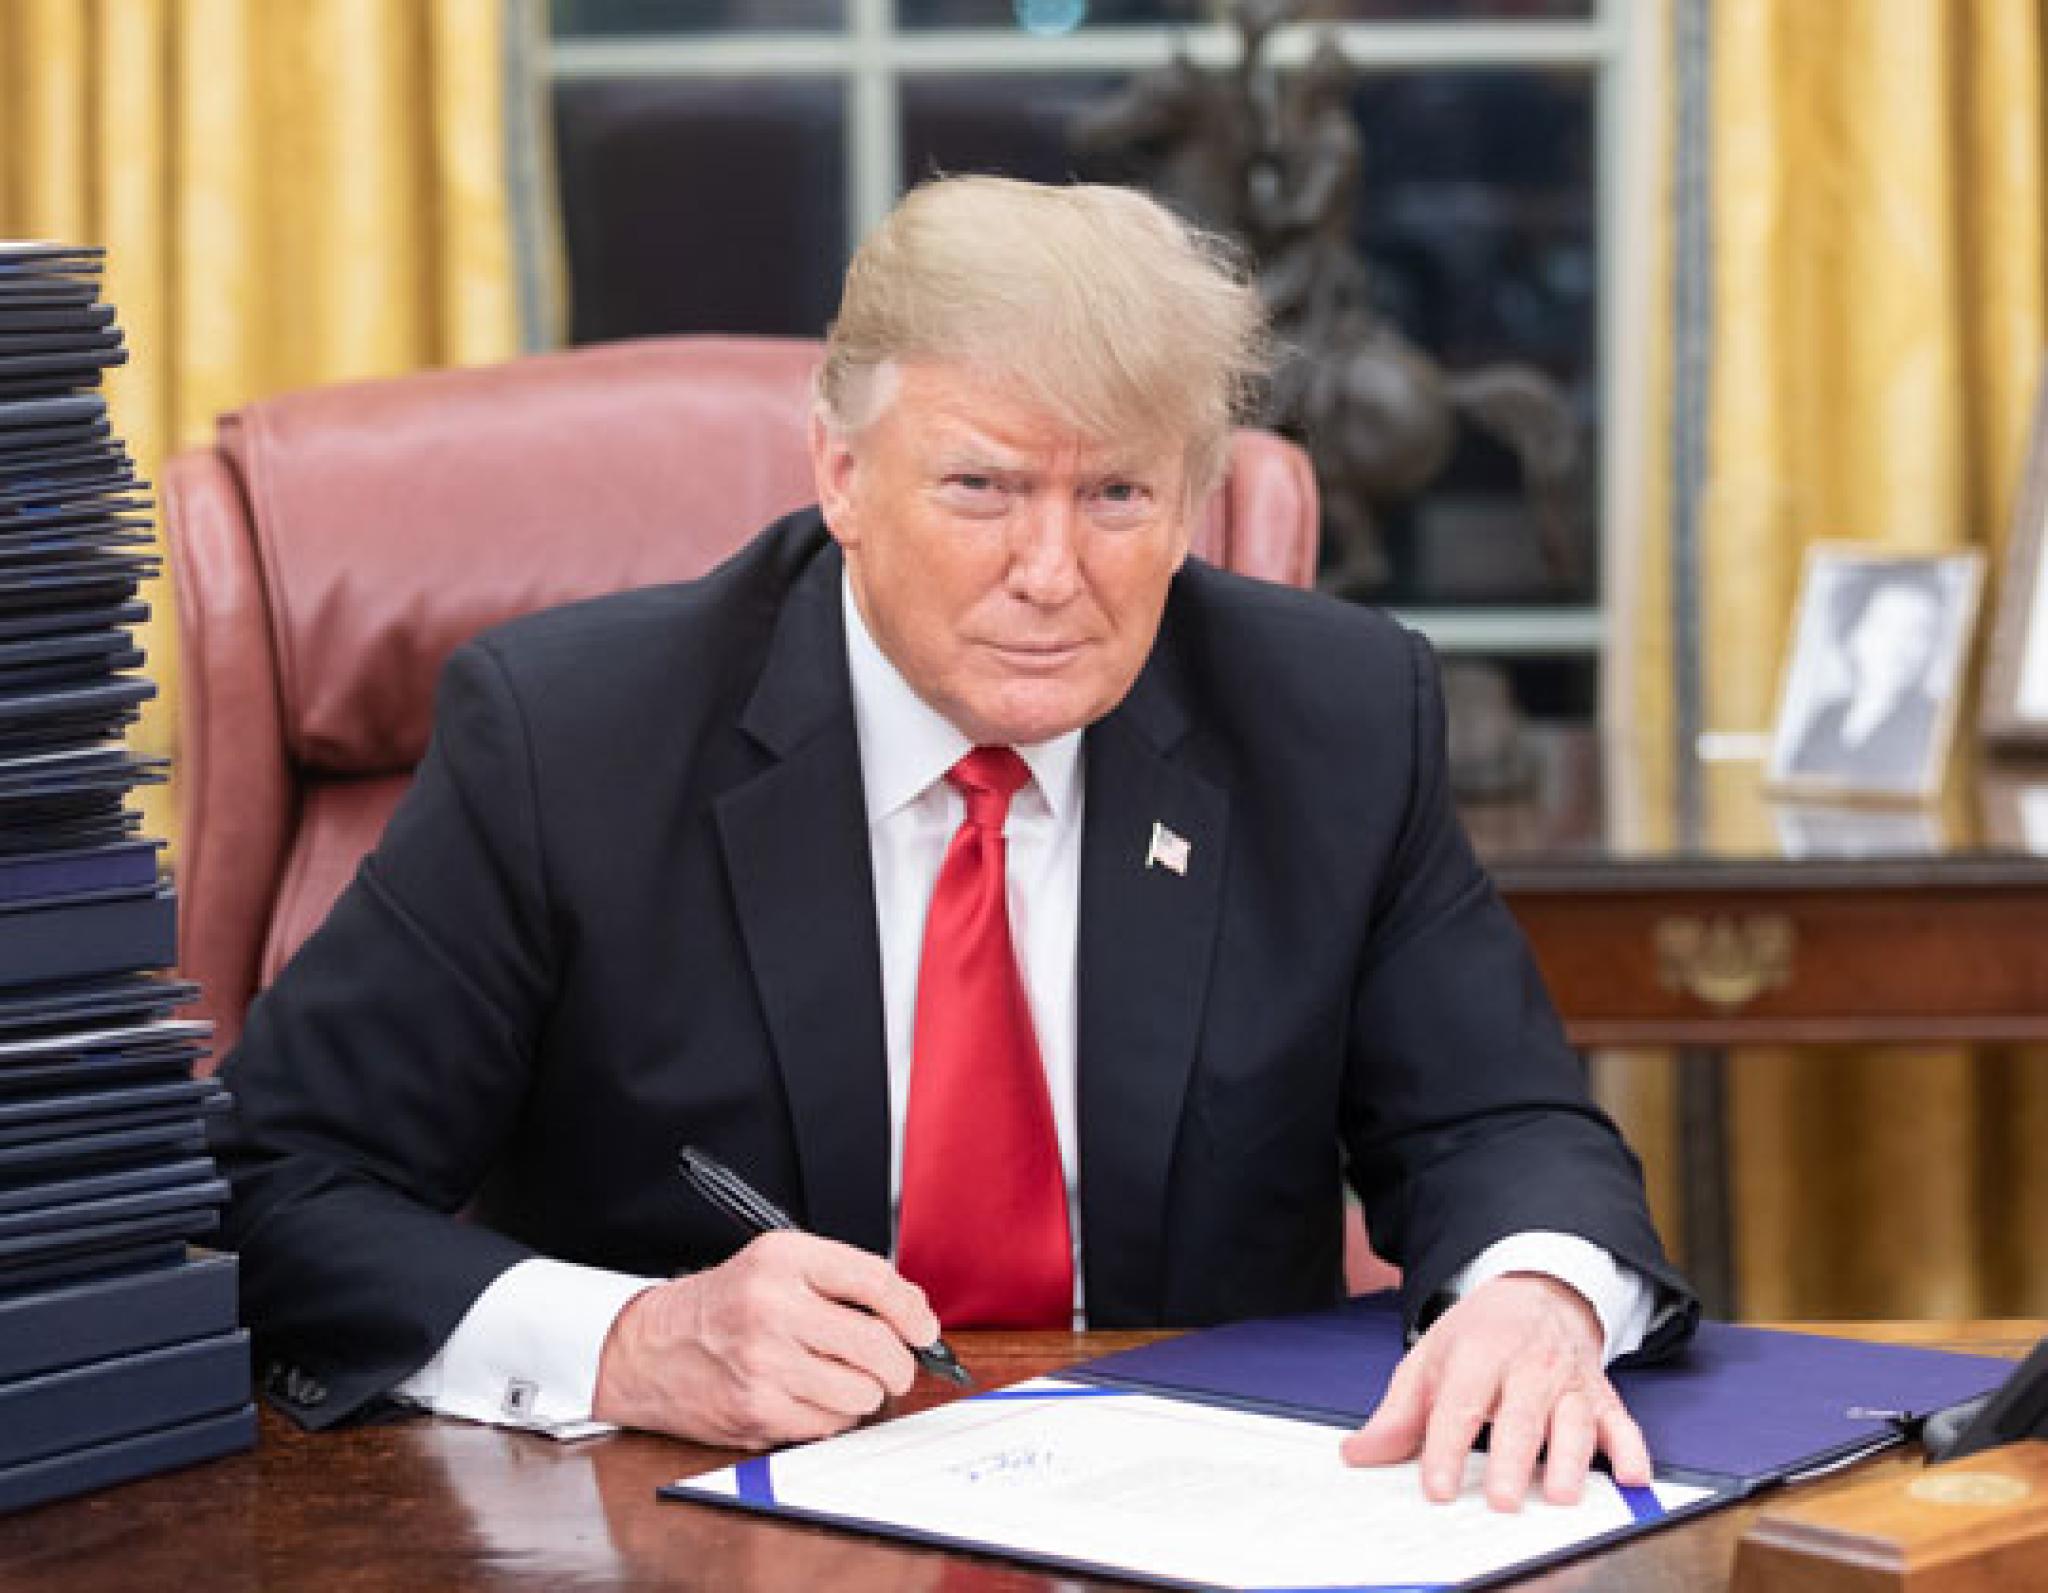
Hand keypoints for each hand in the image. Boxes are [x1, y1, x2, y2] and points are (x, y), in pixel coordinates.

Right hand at [592, 1231, 938, 1447]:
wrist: (650, 1348)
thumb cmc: (725, 1305)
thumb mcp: (777, 1264)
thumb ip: (843, 1278)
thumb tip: (913, 1312)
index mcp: (783, 1259)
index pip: (873, 1279)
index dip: (911, 1309)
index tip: (924, 1328)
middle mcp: (773, 1307)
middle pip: (877, 1345)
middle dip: (899, 1363)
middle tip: (895, 1366)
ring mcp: (763, 1363)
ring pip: (861, 1393)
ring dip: (863, 1392)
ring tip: (838, 1378)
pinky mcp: (757, 1411)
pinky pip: (830, 1424)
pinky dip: (832, 1416)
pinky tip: (808, 1396)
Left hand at [1340, 1273, 1649, 1510]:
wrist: (1536, 1292)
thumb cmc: (1479, 1335)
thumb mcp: (1430, 1360)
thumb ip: (1398, 1413)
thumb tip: (1358, 1453)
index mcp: (1478, 1353)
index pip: (1459, 1405)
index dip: (1447, 1448)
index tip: (1438, 1488)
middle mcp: (1527, 1367)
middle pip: (1520, 1417)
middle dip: (1512, 1460)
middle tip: (1503, 1501)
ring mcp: (1569, 1382)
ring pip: (1574, 1422)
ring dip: (1570, 1459)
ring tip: (1560, 1495)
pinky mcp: (1601, 1396)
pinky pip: (1622, 1423)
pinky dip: (1631, 1449)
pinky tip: (1632, 1476)